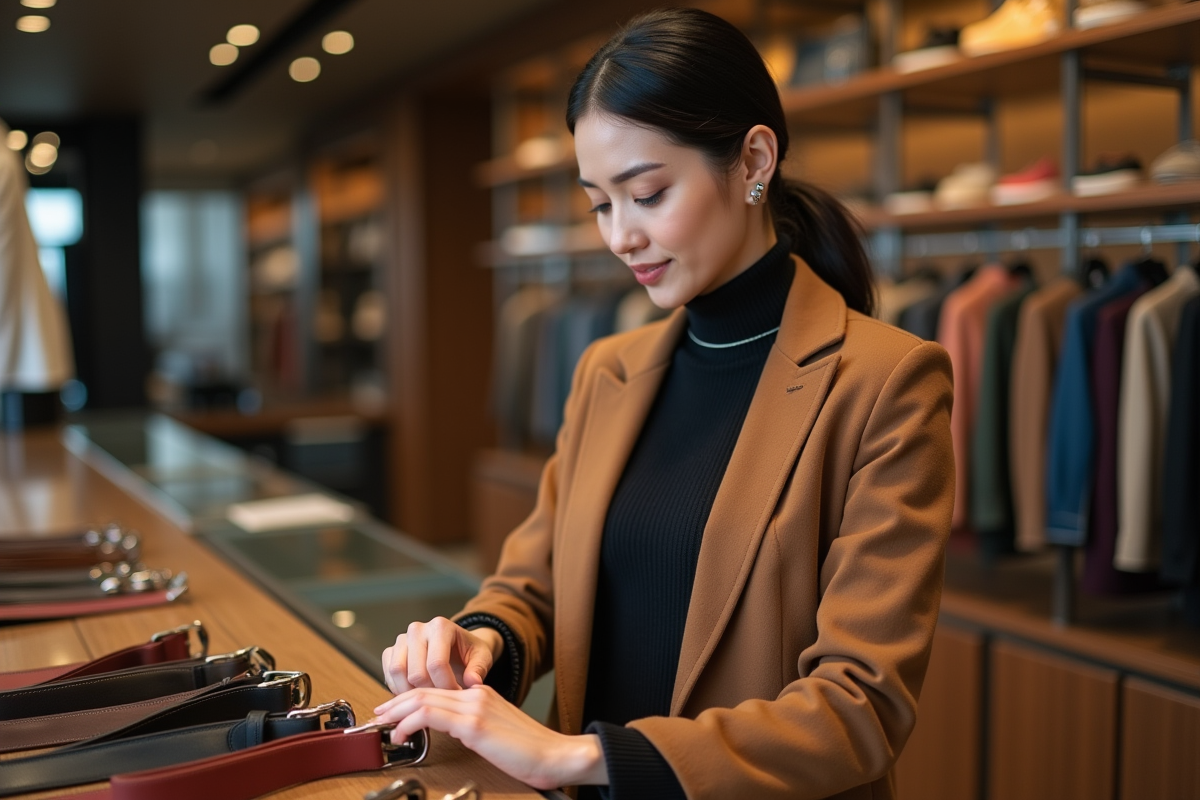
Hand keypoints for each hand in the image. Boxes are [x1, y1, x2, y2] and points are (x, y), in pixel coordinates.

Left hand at [371, 685, 608, 789]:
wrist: (555, 754)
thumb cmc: (532, 750)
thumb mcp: (497, 731)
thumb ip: (475, 725)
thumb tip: (454, 731)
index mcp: (481, 694)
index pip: (437, 690)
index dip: (410, 698)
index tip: (394, 710)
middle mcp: (476, 694)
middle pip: (425, 690)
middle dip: (396, 701)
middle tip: (379, 713)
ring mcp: (475, 706)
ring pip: (424, 698)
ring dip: (398, 710)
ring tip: (384, 724)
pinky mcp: (475, 724)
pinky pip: (432, 715)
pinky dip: (410, 721)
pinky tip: (401, 733)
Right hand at [381, 617, 501, 693]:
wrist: (456, 646)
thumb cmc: (468, 652)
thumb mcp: (482, 657)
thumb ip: (479, 669)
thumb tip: (473, 683)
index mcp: (441, 626)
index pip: (436, 663)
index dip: (446, 686)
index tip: (456, 695)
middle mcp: (417, 629)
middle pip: (416, 672)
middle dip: (430, 692)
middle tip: (443, 699)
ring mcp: (402, 639)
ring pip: (397, 673)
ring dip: (412, 693)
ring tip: (429, 698)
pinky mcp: (391, 651)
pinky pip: (388, 675)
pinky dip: (399, 689)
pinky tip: (416, 694)